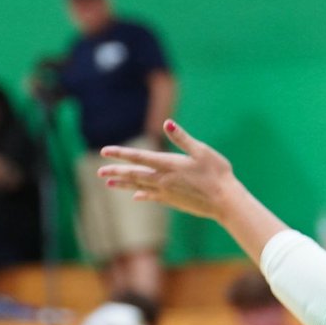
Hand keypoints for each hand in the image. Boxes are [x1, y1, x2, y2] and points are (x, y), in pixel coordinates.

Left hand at [99, 120, 236, 219]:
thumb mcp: (202, 151)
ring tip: (109, 183)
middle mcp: (164, 180)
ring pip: (140, 187)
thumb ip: (182, 138)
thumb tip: (167, 123)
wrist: (226, 202)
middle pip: (135, 174)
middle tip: (100, 171)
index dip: (121, 153)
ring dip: (124, 184)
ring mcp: (168, 192)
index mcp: (170, 165)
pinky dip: (142, 195)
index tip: (104, 151)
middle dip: (117, 171)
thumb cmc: (217, 174)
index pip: (139, 157)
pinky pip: (152, 197)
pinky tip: (135, 197)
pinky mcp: (174, 202)